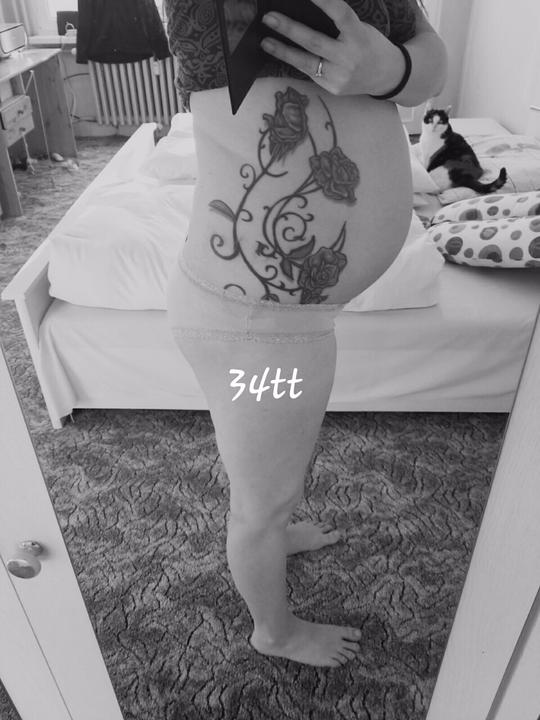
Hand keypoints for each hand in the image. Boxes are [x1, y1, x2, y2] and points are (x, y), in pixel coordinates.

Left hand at [260, 0, 404, 96]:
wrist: (387, 76)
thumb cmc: (369, 45)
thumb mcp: (360, 29)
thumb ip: (338, 23)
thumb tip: (307, 12)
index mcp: (359, 37)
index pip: (340, 14)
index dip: (324, 1)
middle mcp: (349, 58)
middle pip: (315, 42)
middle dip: (289, 29)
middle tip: (269, 17)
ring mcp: (340, 76)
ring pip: (306, 63)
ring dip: (283, 51)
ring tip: (265, 41)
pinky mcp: (333, 88)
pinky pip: (310, 72)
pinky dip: (295, 61)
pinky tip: (281, 53)